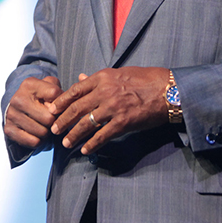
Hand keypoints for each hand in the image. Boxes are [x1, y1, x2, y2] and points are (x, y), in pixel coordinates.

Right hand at [3, 76, 63, 149]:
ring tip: (43, 125)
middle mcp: (18, 99)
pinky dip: (38, 140)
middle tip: (51, 119)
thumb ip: (59, 91)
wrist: (16, 107)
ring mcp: (12, 115)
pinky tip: (35, 133)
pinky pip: (34, 142)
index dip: (61, 103)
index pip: (54, 94)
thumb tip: (67, 104)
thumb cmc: (38, 98)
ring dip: (46, 132)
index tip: (57, 105)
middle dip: (54, 121)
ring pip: (42, 132)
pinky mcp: (9, 130)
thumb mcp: (48, 87)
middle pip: (49, 118)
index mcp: (29, 85)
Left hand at [48, 66, 169, 153]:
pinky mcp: (124, 122)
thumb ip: (98, 78)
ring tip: (65, 143)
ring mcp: (113, 107)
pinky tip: (85, 150)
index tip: (52, 110)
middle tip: (53, 129)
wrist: (169, 90)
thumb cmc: (146, 79)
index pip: (75, 90)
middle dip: (62, 120)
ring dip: (74, 134)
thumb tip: (81, 78)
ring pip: (86, 123)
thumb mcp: (119, 73)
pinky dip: (92, 144)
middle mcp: (105, 92)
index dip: (61, 101)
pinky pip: (103, 135)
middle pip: (77, 108)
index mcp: (103, 78)